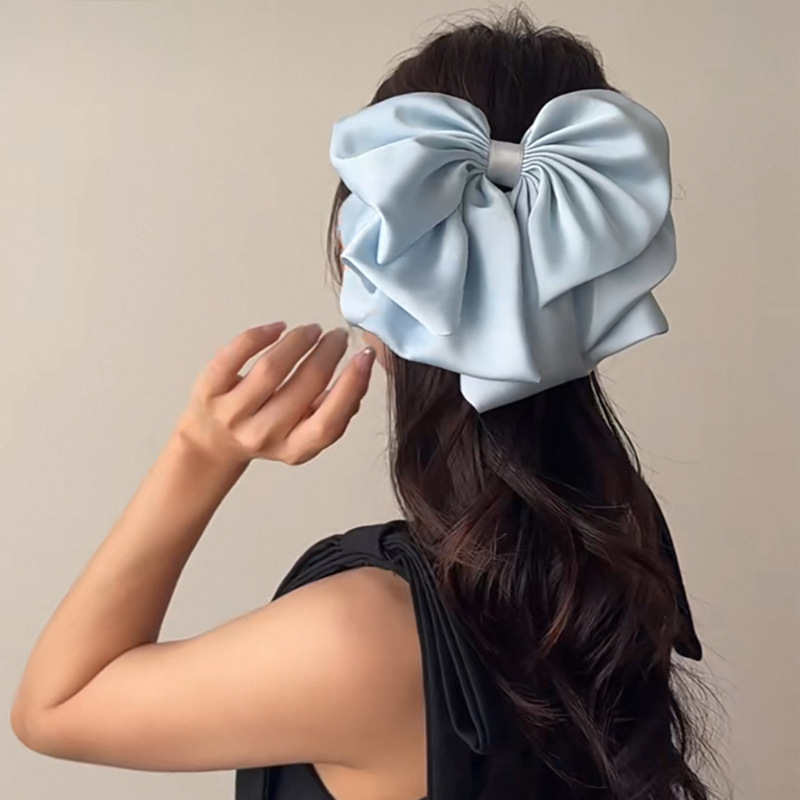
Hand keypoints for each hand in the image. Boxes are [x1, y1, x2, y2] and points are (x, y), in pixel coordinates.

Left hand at [175, 321, 375, 467]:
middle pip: (303, 387)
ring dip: (299, 342)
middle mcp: (262, 434)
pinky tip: (279, 327)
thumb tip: (358, 379)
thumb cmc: (265, 431)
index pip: (328, 421)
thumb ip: (330, 413)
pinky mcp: (208, 389)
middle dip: (327, 354)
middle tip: (338, 336)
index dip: (351, 386)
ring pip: (271, 369)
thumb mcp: (301, 435)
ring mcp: (232, 412)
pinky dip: (259, 336)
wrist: (211, 443)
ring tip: (313, 330)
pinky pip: (234, 356)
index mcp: (293, 448)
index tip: (365, 356)